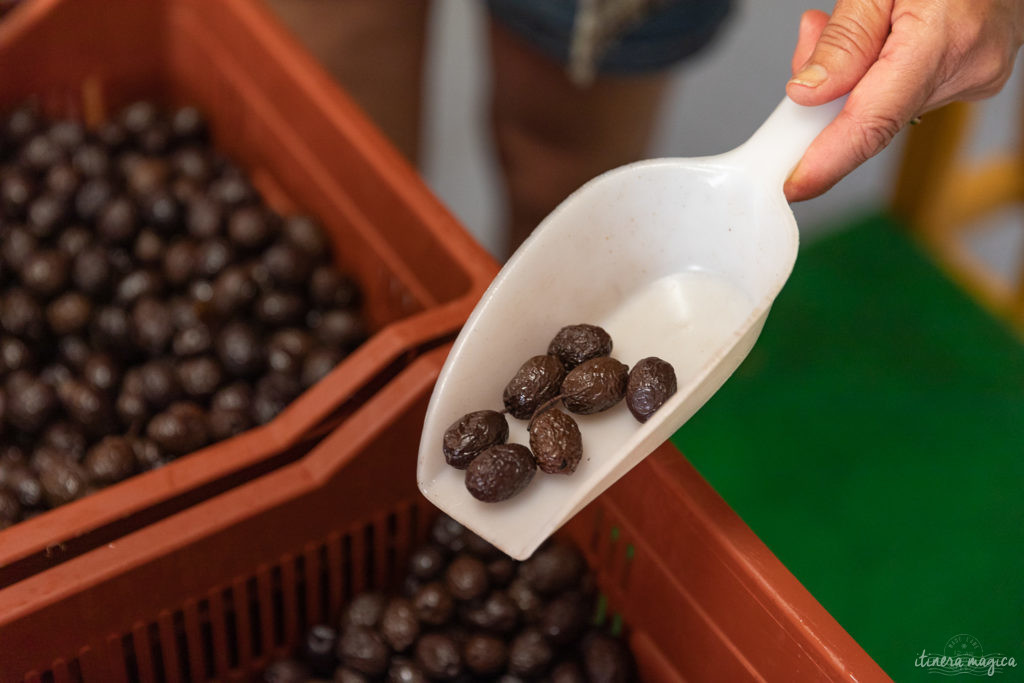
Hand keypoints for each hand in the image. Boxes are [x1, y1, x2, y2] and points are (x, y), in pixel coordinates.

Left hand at [783, 0, 1023, 201]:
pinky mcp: (976, 77)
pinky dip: (883, 72)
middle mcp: (967, 69)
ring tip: (861, 20)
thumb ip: (844, 38)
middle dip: (829, 92)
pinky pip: (910, 90)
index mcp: (941, 41)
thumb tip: (807, 93)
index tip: (793, 186)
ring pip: (887, 103)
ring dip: (856, 76)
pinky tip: (885, 36)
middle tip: (813, 36)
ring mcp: (976, 77)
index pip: (873, 124)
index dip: (828, 161)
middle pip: (872, 114)